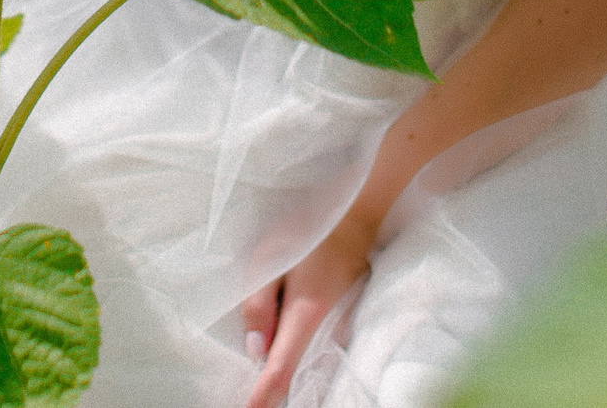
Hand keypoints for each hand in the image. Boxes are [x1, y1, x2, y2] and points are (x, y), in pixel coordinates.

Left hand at [240, 211, 377, 407]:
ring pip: (313, 364)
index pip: (281, 368)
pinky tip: (289, 357)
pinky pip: (322, 350)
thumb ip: (259, 305)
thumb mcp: (270, 261)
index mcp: (306, 316)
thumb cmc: (308, 234)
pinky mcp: (345, 322)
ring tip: (266, 386)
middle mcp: (328, 329)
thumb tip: (256, 349)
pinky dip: (304, 359)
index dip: (264, 395)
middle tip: (253, 400)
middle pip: (299, 373)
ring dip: (291, 375)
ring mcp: (341, 327)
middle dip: (274, 391)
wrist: (353, 216)